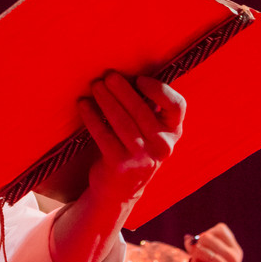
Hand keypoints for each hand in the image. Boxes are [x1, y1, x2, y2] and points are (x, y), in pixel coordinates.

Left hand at [78, 72, 184, 201]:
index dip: (160, 90)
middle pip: (142, 110)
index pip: (177, 106)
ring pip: (122, 122)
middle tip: (107, 76)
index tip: (139, 79)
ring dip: (106, 100)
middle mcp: (163, 146)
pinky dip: (92, 117)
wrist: (120, 188)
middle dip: (122, 90)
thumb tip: (126, 73)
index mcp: (173, 132)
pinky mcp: (121, 165)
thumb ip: (146, 106)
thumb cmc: (134, 146)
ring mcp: (143, 158)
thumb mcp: (149, 129)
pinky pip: (103, 135)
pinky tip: (83, 104)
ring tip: (95, 86)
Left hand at [183, 222, 241, 261]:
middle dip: (196, 248)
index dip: (207, 234)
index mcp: (235, 251)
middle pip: (206, 237)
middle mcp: (234, 258)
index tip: (204, 247)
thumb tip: (187, 239)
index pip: (220, 229)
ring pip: (198, 251)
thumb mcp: (209, 260)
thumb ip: (198, 247)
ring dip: (192, 261)